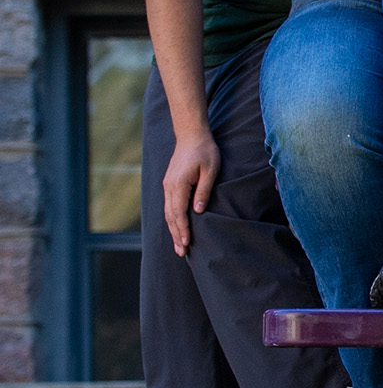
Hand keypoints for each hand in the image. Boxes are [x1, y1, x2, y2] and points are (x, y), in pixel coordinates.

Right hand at [162, 132, 220, 255]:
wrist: (191, 135)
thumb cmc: (204, 151)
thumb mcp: (210, 170)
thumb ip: (203, 190)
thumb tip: (198, 211)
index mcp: (178, 185)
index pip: (179, 212)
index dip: (182, 229)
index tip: (186, 243)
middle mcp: (169, 187)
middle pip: (171, 216)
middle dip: (176, 234)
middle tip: (182, 252)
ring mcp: (167, 186)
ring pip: (168, 212)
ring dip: (173, 229)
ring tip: (178, 245)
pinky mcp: (170, 184)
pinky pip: (169, 206)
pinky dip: (172, 219)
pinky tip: (176, 227)